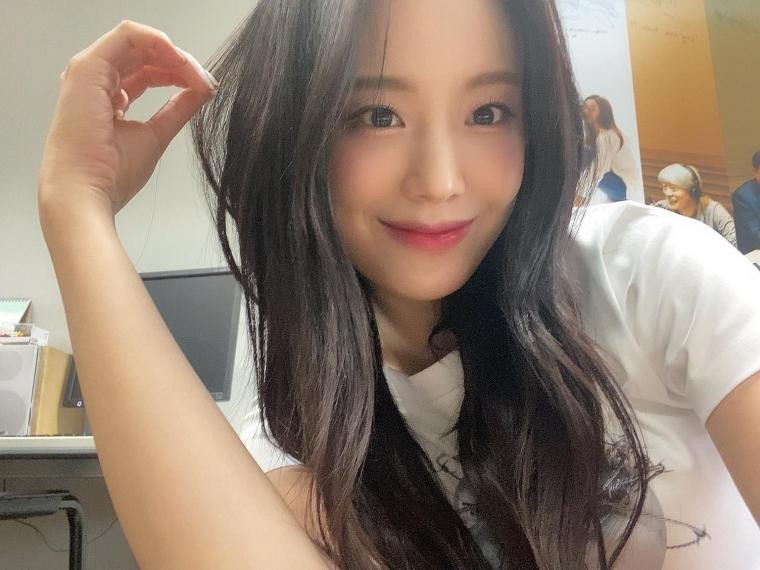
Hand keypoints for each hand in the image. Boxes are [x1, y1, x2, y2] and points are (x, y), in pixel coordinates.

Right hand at [37, 20, 217, 219]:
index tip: (204, 88)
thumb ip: (179, 110)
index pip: (146, 73)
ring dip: (173, 54)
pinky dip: (158, 43)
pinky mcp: (88, 68)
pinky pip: (127, 37)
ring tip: (196, 74)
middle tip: (205, 80)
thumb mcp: (157, 135)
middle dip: (180, 63)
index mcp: (108, 99)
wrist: (87, 191)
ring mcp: (89, 72)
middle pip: (144, 57)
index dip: (177, 75)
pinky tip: (180, 60)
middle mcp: (96, 82)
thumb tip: (203, 89)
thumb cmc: (112, 174)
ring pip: (138, 43)